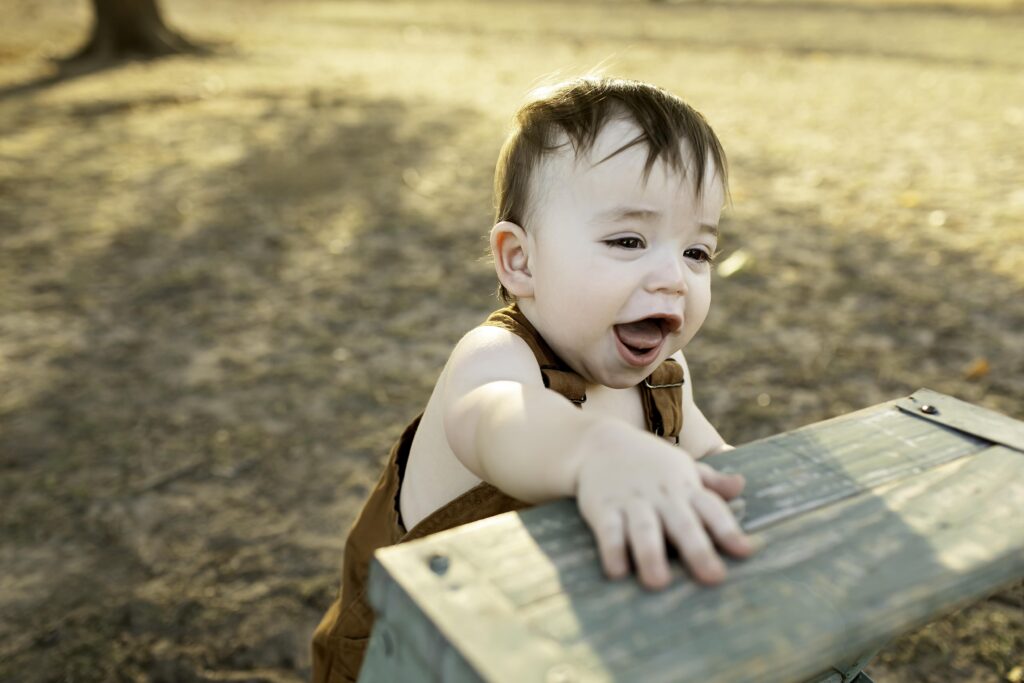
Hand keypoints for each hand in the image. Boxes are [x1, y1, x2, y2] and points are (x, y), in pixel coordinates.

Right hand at [574, 423, 757, 590]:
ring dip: (651, 554)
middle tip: (714, 577)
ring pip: (644, 528)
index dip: (728, 529)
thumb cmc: (648, 462)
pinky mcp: (602, 508)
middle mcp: (661, 495)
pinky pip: (608, 530)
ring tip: (658, 583)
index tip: (745, 551)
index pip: (711, 508)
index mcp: (684, 487)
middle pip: (682, 523)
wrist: (598, 442)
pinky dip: (612, 549)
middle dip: (698, 550)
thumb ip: (711, 481)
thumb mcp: (681, 466)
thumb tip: (741, 486)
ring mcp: (631, 501)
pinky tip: (617, 572)